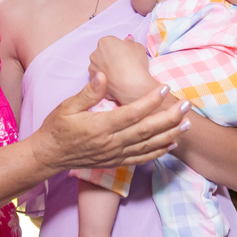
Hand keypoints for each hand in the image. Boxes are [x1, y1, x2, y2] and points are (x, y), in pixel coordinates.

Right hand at [30, 71, 189, 173]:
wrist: (50, 155)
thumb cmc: (58, 127)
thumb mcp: (67, 106)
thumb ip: (88, 92)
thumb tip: (102, 75)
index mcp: (100, 126)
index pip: (131, 113)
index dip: (150, 101)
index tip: (164, 88)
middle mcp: (111, 143)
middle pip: (146, 130)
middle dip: (169, 118)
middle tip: (186, 105)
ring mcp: (115, 154)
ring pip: (148, 145)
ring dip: (169, 134)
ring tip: (187, 124)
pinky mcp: (116, 161)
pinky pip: (141, 158)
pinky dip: (158, 152)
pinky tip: (171, 143)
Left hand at [88, 35, 155, 104]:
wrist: (132, 85)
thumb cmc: (135, 63)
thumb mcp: (138, 48)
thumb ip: (130, 43)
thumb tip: (128, 40)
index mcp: (105, 42)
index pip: (110, 42)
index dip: (118, 48)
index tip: (125, 54)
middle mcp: (95, 53)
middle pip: (102, 53)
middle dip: (110, 57)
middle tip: (122, 64)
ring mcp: (93, 68)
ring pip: (99, 66)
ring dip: (106, 68)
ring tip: (119, 74)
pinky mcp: (93, 81)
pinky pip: (99, 78)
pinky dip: (105, 79)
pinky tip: (115, 82)